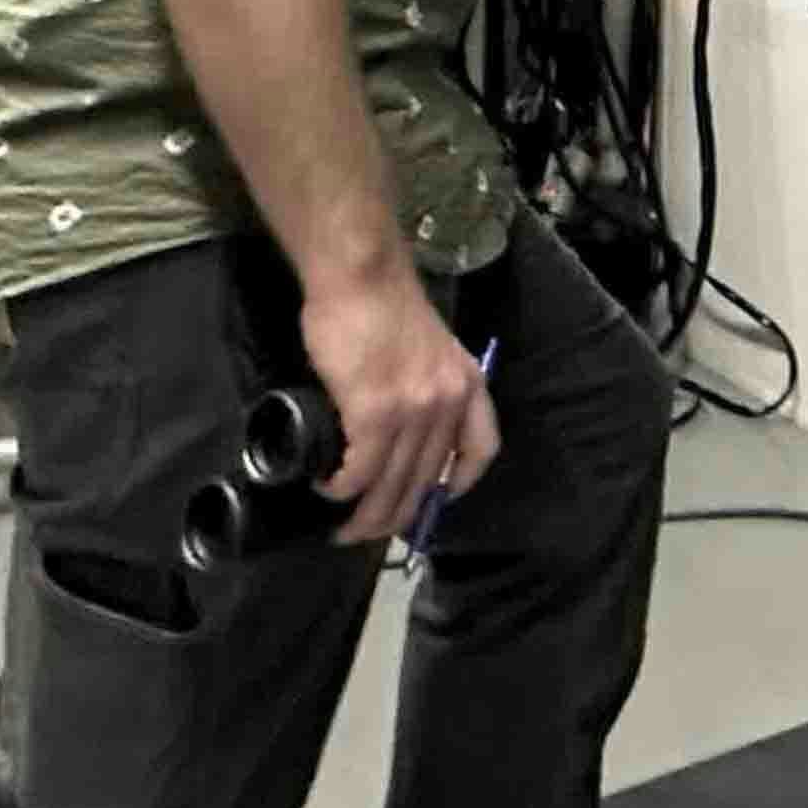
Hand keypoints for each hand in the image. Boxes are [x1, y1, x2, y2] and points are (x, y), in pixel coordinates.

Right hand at [299, 269, 497, 545]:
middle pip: (427, 480)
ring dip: (365, 515)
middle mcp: (449, 403)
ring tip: (342, 528)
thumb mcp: (429, 348)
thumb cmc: (383, 304)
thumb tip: (396, 428)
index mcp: (468, 386)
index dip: (458, 484)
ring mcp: (415, 410)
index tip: (437, 500)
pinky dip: (342, 488)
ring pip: (393, 483)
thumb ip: (425, 386)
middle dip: (396, 516)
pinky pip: (361, 469)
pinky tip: (328, 491)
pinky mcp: (376, 412)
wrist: (362, 275)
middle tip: (367, 532)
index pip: (480, 450)